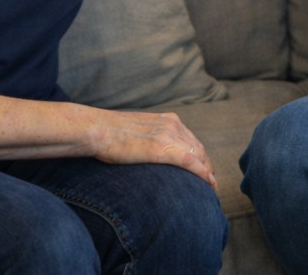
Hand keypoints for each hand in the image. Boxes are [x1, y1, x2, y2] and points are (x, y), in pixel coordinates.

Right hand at [90, 109, 216, 188]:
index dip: (201, 156)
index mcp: (166, 119)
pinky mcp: (162, 148)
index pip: (192, 140)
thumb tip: (150, 152)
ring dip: (208, 172)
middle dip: (208, 166)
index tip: (204, 170)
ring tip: (211, 187)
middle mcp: (172, 124)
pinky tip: (208, 183)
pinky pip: (190, 162)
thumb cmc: (109, 134)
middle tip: (211, 182)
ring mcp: (168, 135)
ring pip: (199, 155)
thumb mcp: (137, 131)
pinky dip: (203, 173)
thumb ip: (150, 138)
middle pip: (199, 148)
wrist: (97, 130)